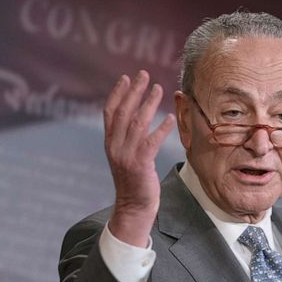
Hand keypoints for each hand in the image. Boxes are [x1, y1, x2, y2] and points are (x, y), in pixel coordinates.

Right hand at [103, 71, 175, 246]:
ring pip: (137, 123)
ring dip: (149, 103)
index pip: (110, 112)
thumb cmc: (134, 181)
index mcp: (110, 143)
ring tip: (159, 88)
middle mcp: (115, 146)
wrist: (133, 207)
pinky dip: (162, 128)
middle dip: (134, 91)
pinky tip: (171, 117)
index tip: (126, 78)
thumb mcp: (125, 156)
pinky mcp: (140, 165)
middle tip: (144, 74)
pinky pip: (152, 142)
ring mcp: (127, 156)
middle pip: (123, 112)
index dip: (117, 93)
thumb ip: (127, 138)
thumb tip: (136, 116)